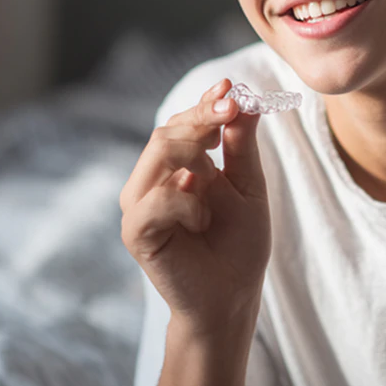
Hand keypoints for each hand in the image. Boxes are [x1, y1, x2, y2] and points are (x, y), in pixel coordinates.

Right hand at [119, 78, 270, 338]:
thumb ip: (242, 146)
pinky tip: (203, 218)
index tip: (230, 87)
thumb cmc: (239, 244)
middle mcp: (153, 180)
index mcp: (178, 166)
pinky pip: (156, 200)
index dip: (205, 103)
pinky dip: (185, 202)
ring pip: (159, 153)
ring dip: (195, 154)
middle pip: (168, 131)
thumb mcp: (249, 187)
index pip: (184, 123)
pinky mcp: (136, 232)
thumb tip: (246, 100)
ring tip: (216, 180)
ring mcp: (141, 205)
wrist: (232, 298)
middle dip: (202, 117)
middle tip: (231, 110)